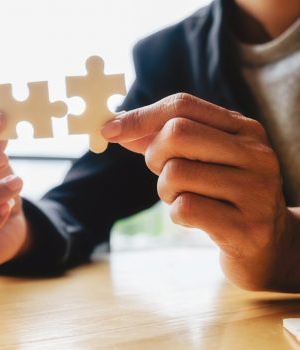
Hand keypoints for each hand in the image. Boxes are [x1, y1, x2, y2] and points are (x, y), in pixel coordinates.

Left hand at [101, 93, 299, 290]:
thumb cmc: (224, 195)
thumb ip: (163, 139)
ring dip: (165, 191)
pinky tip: (196, 219)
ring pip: (175, 173)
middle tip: (165, 174)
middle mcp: (255, 154)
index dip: (139, 116)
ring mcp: (255, 190)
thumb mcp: (203, 159)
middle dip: (154, 157)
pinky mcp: (246, 227)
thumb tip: (115, 127)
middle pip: (175, 133)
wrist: (269, 245)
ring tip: (185, 199)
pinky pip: (184, 209)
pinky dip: (177, 215)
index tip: (109, 130)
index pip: (182, 105)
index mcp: (244, 129)